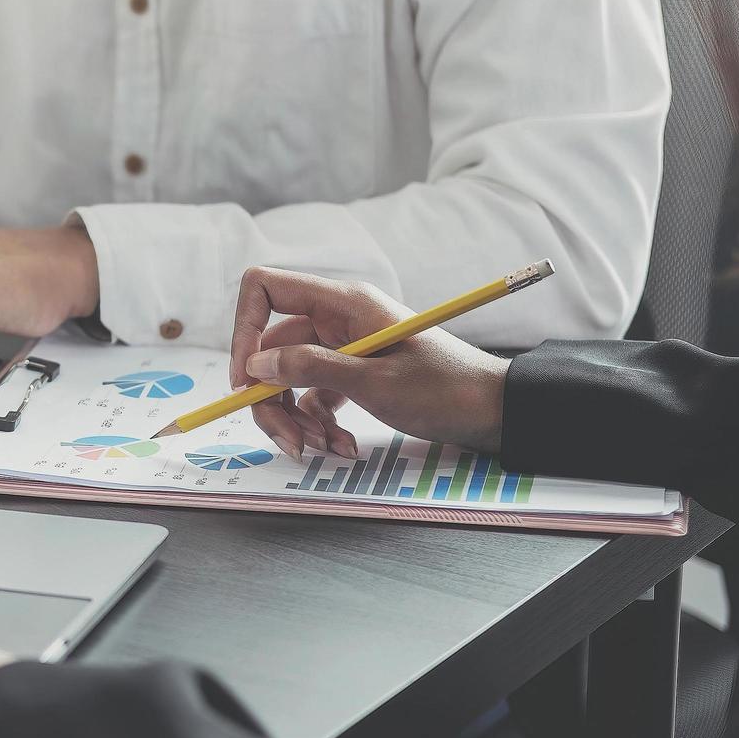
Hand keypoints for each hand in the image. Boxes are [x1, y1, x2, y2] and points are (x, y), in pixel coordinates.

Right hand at [228, 267, 509, 458]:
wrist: (494, 411)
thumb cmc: (445, 388)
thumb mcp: (375, 382)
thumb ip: (311, 369)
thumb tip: (256, 366)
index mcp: (342, 303)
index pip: (265, 289)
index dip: (244, 331)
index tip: (247, 382)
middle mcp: (337, 319)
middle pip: (272, 350)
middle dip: (272, 400)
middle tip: (291, 443)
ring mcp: (343, 347)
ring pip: (288, 378)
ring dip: (295, 419)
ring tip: (325, 449)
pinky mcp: (352, 374)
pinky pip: (313, 395)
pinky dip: (318, 424)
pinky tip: (342, 445)